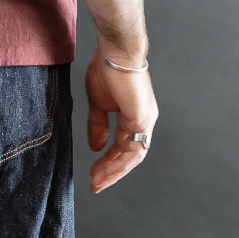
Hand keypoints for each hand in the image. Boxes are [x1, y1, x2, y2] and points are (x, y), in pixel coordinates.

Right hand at [84, 46, 158, 193]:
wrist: (115, 52)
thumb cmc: (106, 70)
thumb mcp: (98, 103)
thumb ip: (98, 125)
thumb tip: (97, 147)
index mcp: (132, 115)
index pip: (122, 146)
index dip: (108, 161)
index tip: (93, 173)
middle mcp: (142, 121)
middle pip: (129, 156)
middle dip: (111, 172)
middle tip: (96, 185)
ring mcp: (144, 121)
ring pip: (132, 157)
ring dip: (114, 171)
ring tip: (97, 181)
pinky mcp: (142, 120)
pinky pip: (133, 150)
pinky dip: (119, 163)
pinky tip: (105, 169)